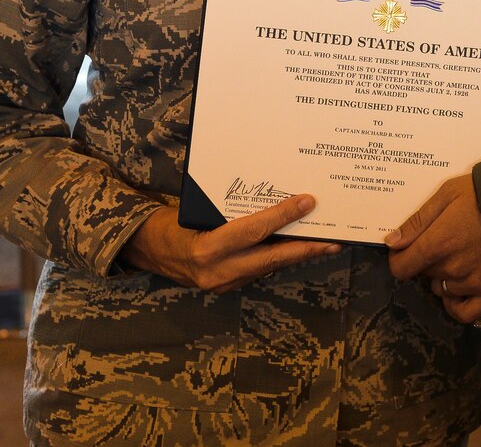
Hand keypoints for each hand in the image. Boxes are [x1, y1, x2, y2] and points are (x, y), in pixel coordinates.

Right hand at [121, 194, 340, 292]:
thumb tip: (269, 192)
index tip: (307, 202)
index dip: (284, 215)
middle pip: (272, 258)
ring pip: (268, 267)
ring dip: (296, 254)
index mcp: (208, 248)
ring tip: (324, 242)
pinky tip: (295, 248)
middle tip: (335, 239)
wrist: (145, 250)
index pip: (255, 230)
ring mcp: (222, 284)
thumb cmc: (170, 222)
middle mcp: (217, 271)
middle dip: (306, 249)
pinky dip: (277, 258)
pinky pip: (258, 270)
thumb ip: (230, 208)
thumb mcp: (197, 208)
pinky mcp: (226, 287)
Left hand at [385, 176, 480, 324]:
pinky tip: (464, 290)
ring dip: (448, 278)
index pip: (402, 267)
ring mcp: (475, 283)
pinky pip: (467, 313)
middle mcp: (453, 268)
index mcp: (439, 242)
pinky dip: (460, 305)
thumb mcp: (449, 193)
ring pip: (444, 290)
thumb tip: (392, 241)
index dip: (400, 259)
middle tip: (449, 243)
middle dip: (430, 261)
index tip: (406, 252)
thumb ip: (419, 220)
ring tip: (464, 257)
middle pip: (425, 275)